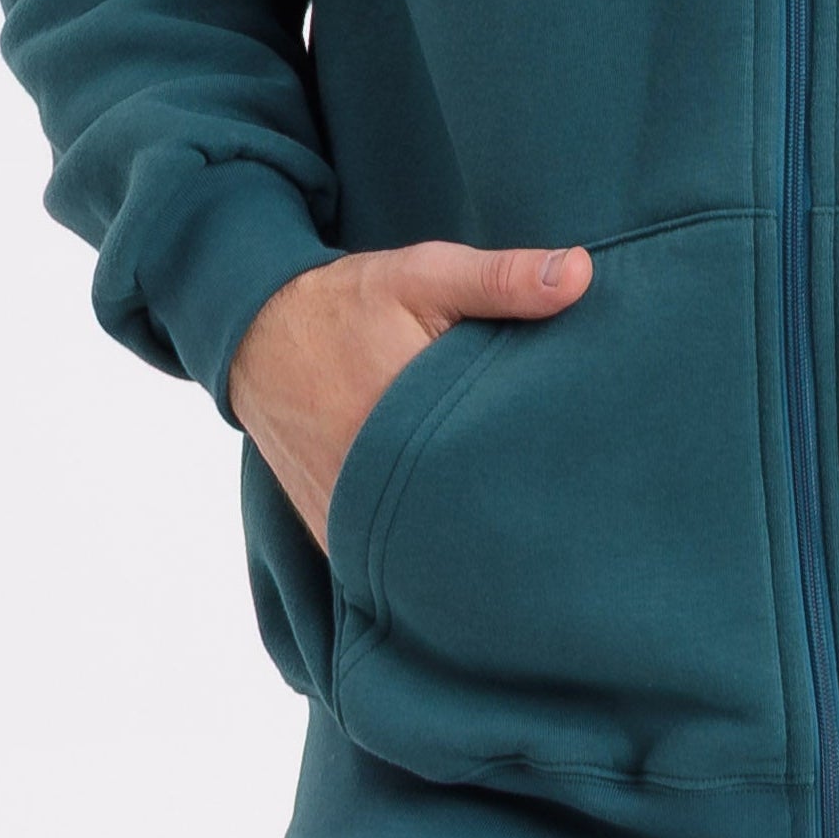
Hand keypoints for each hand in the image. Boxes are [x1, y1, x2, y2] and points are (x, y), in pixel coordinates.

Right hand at [228, 237, 593, 555]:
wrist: (256, 337)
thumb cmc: (348, 303)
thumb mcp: (425, 276)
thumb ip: (501, 279)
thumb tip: (582, 276)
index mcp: (402, 419)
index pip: (492, 467)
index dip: (537, 473)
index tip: (576, 467)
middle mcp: (367, 483)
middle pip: (463, 521)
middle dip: (508, 516)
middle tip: (560, 509)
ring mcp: (345, 518)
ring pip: (424, 550)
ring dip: (463, 541)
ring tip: (513, 531)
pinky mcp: (330, 534)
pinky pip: (386, 561)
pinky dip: (419, 550)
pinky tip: (459, 540)